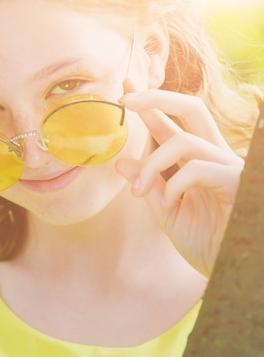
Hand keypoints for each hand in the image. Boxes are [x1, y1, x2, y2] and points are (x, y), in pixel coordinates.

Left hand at [116, 88, 243, 276]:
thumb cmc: (206, 242)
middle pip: (191, 108)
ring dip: (153, 163)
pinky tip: (167, 202)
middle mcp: (214, 156)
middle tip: (126, 98)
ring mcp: (227, 166)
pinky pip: (198, 168)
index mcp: (196, 160)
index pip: (171, 123)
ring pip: (185, 141)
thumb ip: (149, 186)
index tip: (124, 85)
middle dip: (157, 97)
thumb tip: (121, 162)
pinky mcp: (235, 181)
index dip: (149, 103)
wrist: (233, 270)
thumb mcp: (168, 213)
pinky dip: (175, 183)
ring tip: (139, 193)